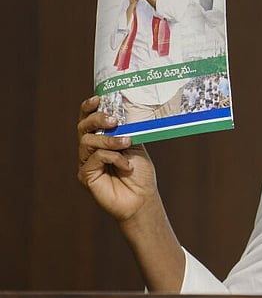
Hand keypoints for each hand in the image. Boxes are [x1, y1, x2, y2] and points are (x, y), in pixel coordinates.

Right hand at [77, 96, 157, 222]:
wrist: (143, 199)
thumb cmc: (141, 174)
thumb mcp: (136, 146)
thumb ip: (127, 130)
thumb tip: (124, 111)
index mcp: (102, 140)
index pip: (88, 120)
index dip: (88, 108)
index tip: (97, 99)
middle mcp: (91, 150)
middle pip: (83, 127)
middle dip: (97, 119)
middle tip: (113, 120)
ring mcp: (86, 162)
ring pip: (88, 141)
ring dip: (110, 140)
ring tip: (127, 144)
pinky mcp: (85, 175)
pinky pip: (95, 158)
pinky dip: (113, 158)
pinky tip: (126, 166)